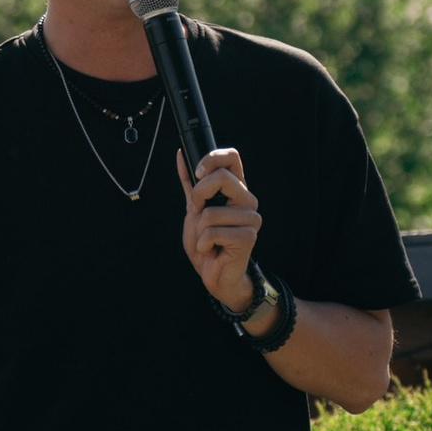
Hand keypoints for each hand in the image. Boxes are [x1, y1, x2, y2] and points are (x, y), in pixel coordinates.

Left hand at [179, 141, 262, 318]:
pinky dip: (204, 244)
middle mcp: (247, 200)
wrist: (214, 275)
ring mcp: (251, 218)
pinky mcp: (248, 236)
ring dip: (200, 231)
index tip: (197, 172)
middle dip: (198, 197)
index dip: (212, 158)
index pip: (232, 157)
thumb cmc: (207, 243)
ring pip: (210, 212)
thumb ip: (190, 185)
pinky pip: (212, 232)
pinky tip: (214, 250)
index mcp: (236, 189)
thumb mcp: (193, 210)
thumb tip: (180, 155)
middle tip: (198, 215)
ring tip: (209, 240)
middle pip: (221, 177)